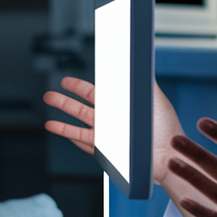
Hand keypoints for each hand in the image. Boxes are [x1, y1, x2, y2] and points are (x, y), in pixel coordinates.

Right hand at [43, 77, 185, 184]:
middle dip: (65, 99)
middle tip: (51, 92)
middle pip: (81, 107)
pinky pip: (84, 142)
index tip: (67, 81)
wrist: (168, 155)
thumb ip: (144, 81)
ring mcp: (107, 136)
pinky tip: (58, 129)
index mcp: (120, 107)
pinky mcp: (106, 151)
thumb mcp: (155, 98)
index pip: (96, 93)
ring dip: (62, 115)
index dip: (80, 87)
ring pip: (78, 123)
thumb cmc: (166, 128)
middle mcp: (111, 121)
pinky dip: (70, 135)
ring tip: (49, 109)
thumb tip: (136, 61)